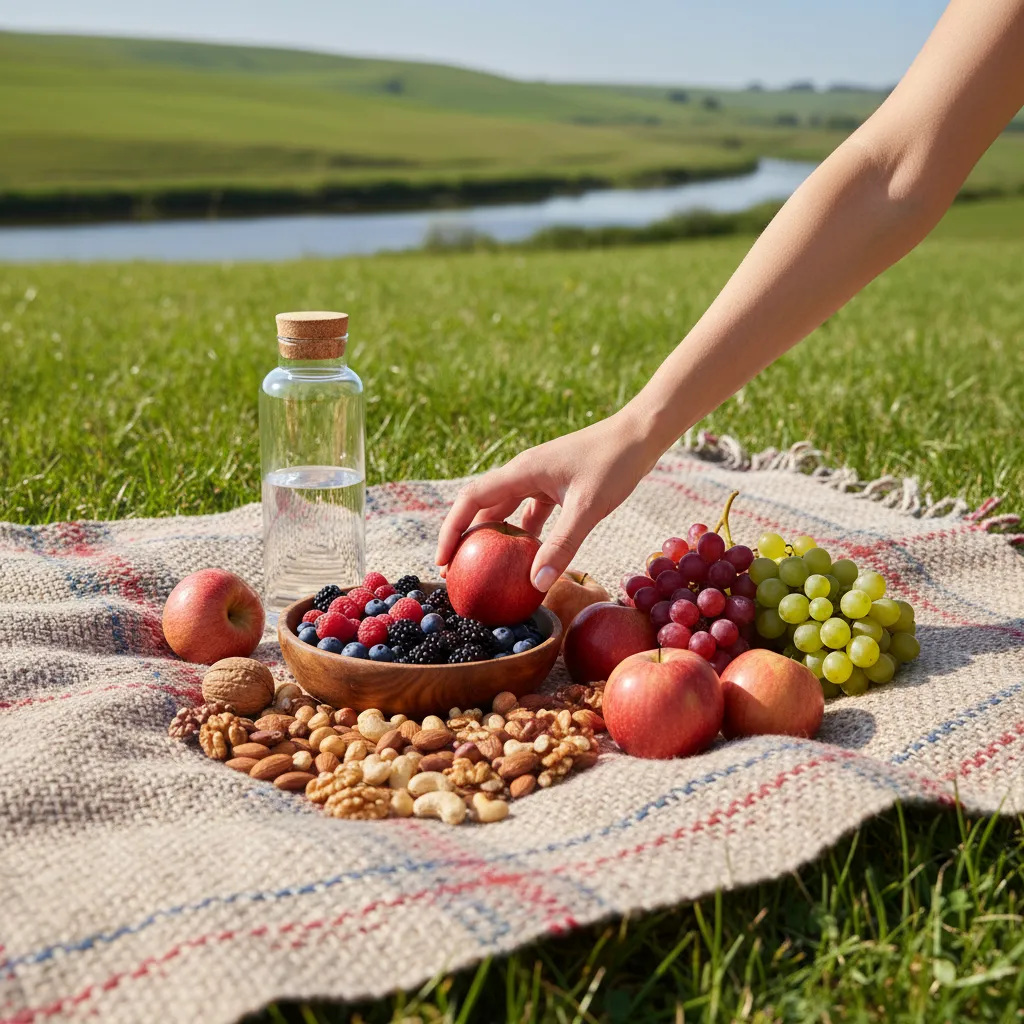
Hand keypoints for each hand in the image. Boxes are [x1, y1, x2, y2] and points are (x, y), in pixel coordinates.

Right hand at [435, 408, 661, 591]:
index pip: (471, 500)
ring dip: (495, 537)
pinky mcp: (556, 485)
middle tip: (457, 572)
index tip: (443, 561)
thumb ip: (562, 545)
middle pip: (482, 506)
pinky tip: (529, 557)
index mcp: (521, 471)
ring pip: (506, 510)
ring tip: (485, 569)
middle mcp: (524, 472)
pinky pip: (530, 512)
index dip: (451, 530)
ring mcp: (540, 478)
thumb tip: (536, 584)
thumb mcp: (588, 507)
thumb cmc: (615, 463)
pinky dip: (526, 535)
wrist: (641, 434)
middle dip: (465, 538)